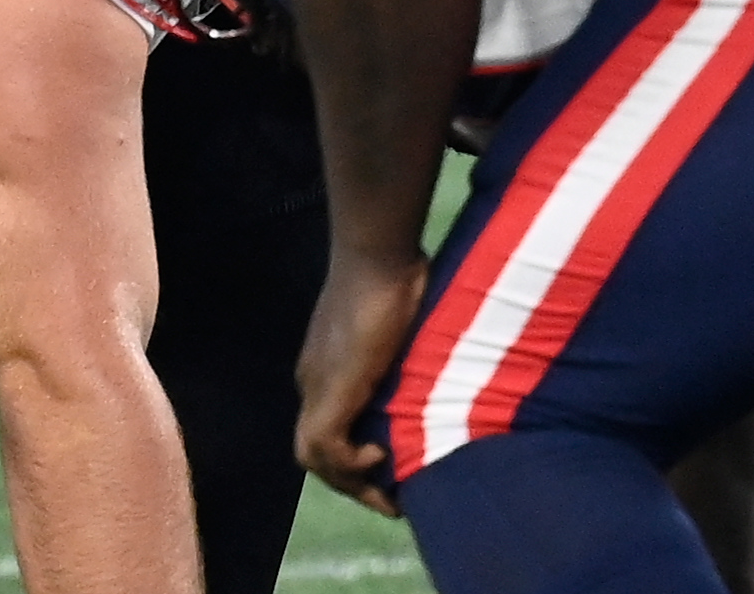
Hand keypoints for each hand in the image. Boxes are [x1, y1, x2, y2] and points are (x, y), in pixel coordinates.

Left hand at [294, 247, 427, 516]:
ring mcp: (318, 386)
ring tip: (386, 494)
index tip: (389, 466)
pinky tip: (379, 456)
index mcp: (327, 364)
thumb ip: (408, 343)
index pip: (329, 423)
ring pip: (315, 457)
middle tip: (389, 501)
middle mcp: (314, 380)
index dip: (353, 452)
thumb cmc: (397, 270)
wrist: (376, 252)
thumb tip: (439, 350)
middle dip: (352, 481)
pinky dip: (348, 464)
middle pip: (317, 450)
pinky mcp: (330, 392)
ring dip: (350, 482)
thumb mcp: (403, 318)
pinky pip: (324, 449)